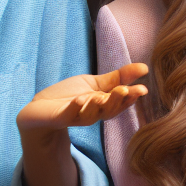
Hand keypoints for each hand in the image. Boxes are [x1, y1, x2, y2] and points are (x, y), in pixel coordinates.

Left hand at [18, 63, 149, 132]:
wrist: (41, 109)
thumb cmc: (69, 96)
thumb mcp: (95, 84)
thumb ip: (118, 78)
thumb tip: (145, 68)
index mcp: (104, 105)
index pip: (121, 102)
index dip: (131, 97)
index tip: (142, 89)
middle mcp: (93, 113)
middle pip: (109, 109)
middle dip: (118, 100)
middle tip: (126, 90)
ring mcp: (77, 116)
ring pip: (92, 114)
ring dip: (98, 105)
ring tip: (102, 96)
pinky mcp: (61, 117)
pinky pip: (70, 114)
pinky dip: (75, 108)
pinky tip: (80, 100)